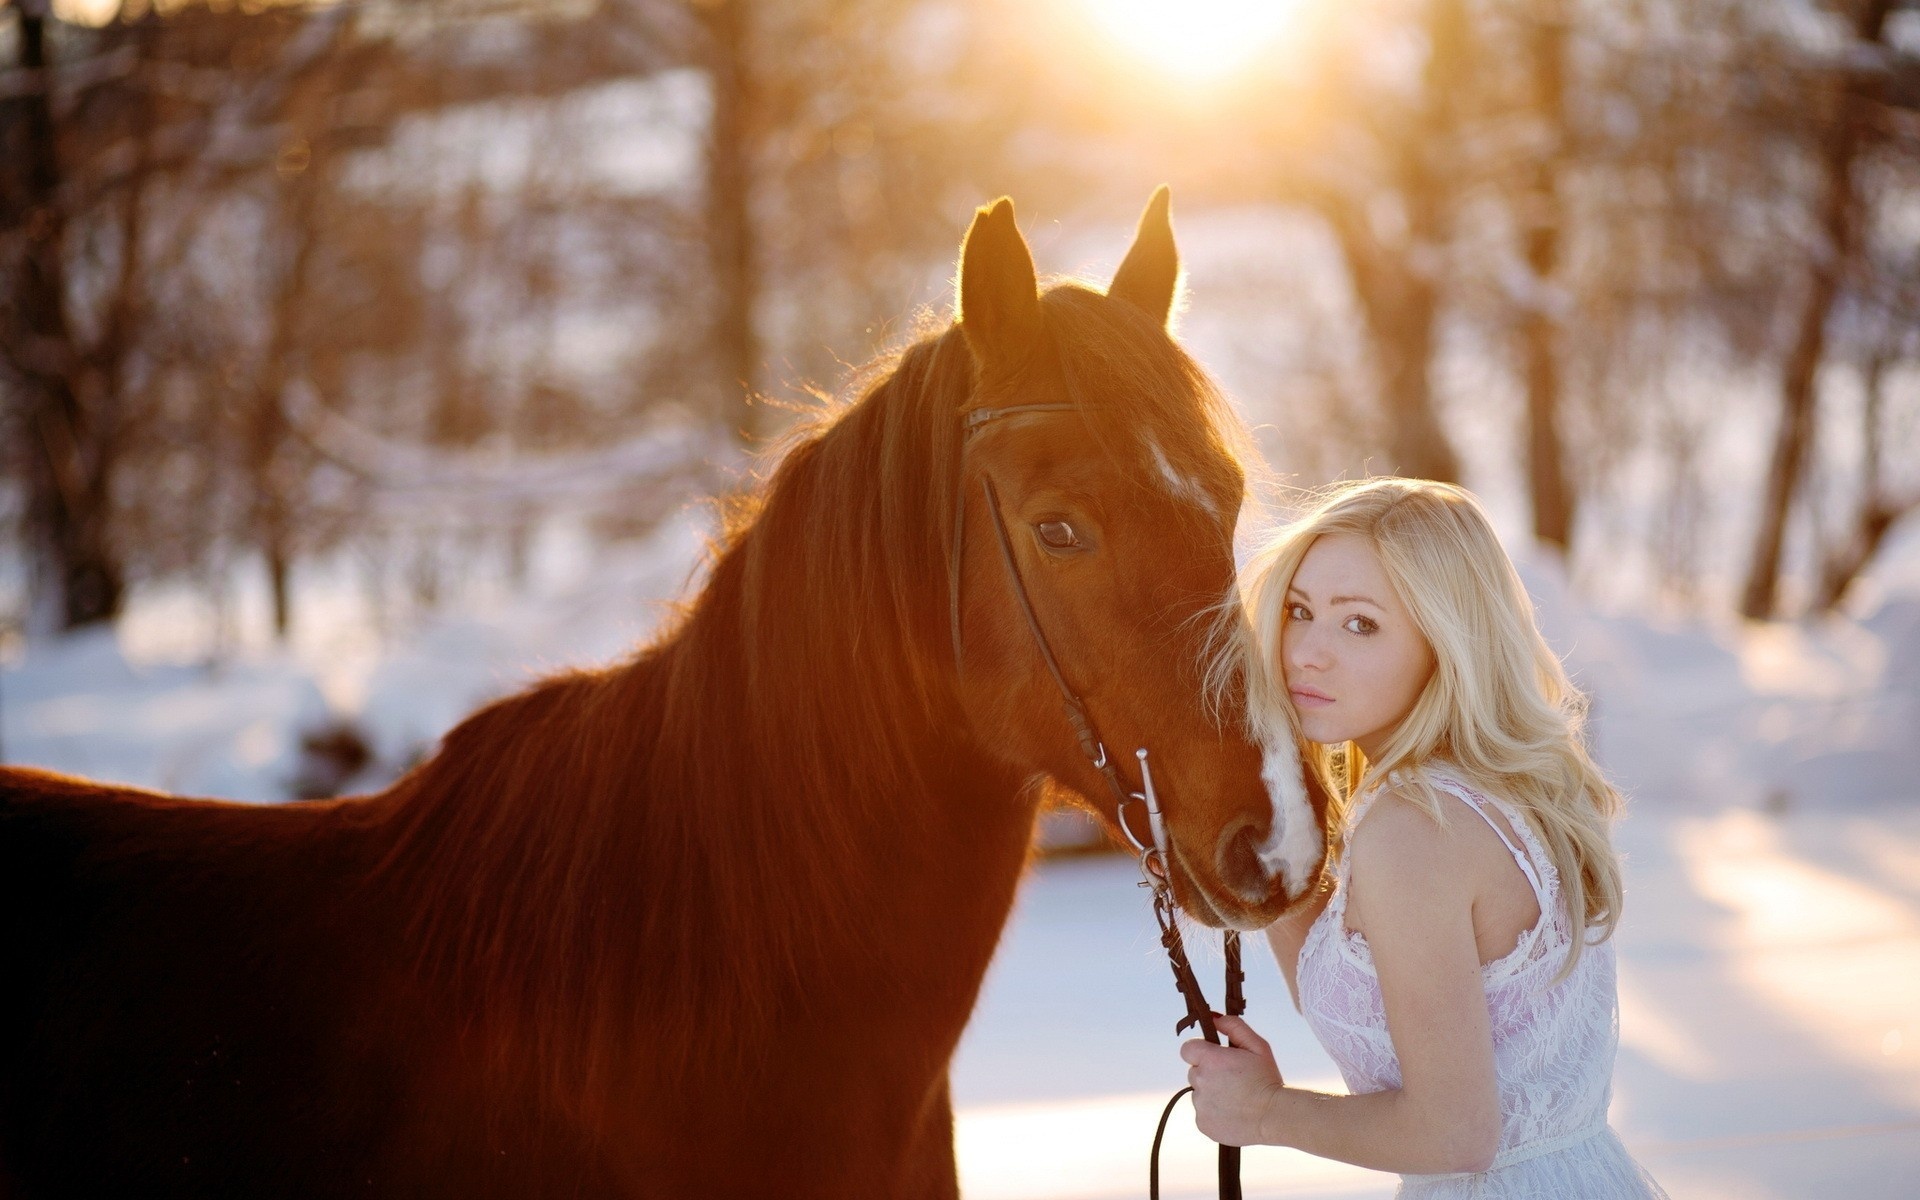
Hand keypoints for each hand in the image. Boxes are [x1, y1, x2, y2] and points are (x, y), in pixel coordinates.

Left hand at [1178, 1014, 1284, 1147]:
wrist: (1275, 1117)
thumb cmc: (1267, 1079)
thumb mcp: (1257, 1046)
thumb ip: (1234, 1027)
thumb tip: (1213, 1018)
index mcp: (1210, 1060)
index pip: (1187, 1049)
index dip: (1200, 1051)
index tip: (1214, 1057)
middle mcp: (1200, 1081)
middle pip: (1194, 1072)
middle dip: (1209, 1073)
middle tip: (1233, 1080)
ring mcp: (1200, 1105)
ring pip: (1199, 1094)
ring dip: (1212, 1094)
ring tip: (1236, 1099)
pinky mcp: (1202, 1124)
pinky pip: (1203, 1113)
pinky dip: (1214, 1113)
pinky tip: (1233, 1113)